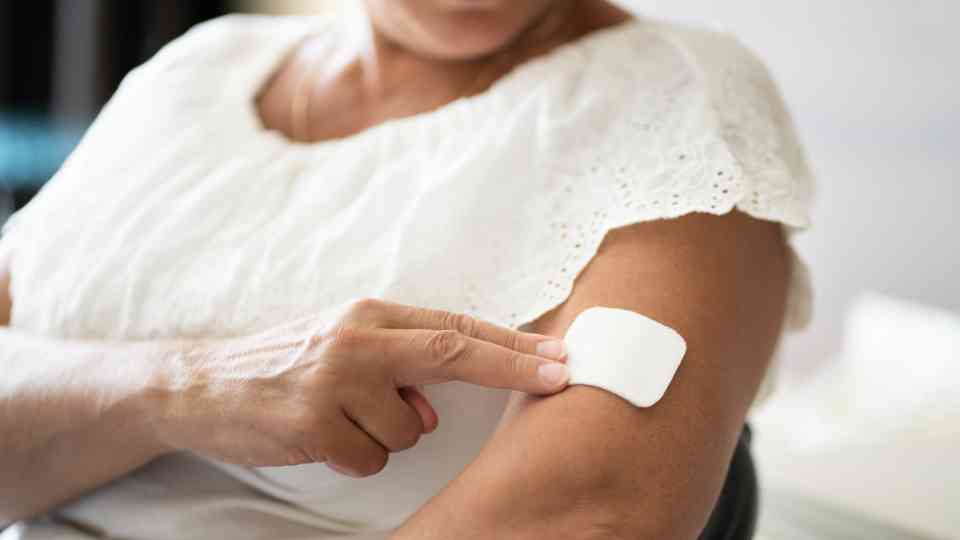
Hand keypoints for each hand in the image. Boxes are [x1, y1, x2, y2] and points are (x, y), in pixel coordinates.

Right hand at [153, 297, 568, 477]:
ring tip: (342, 418)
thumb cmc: (285, 363)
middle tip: (558, 376)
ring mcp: (333, 380)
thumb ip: (397, 361)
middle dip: (512, 367)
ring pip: (410, 427)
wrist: (203, 386)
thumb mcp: (343, 342)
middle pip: (451, 352)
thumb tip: (438, 403)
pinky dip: (357, 456)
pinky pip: (371, 457)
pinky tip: (323, 436)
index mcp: (369, 315)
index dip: (510, 343)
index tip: (557, 354)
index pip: (454, 326)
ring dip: (389, 435)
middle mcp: (356, 339)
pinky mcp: (313, 421)